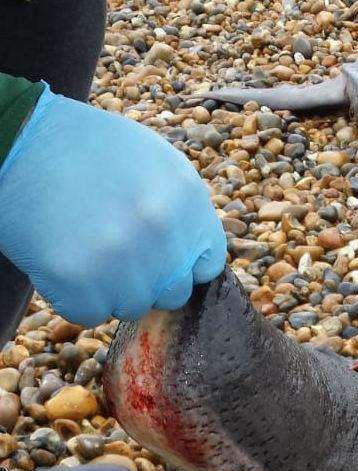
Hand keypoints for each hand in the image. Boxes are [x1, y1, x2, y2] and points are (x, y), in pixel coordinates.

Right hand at [0, 84, 226, 325]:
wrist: (15, 137)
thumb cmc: (84, 149)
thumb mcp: (154, 163)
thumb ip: (183, 212)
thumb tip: (197, 260)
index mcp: (188, 198)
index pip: (207, 265)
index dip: (181, 265)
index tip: (158, 256)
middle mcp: (163, 229)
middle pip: (173, 294)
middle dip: (146, 280)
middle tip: (112, 250)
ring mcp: (122, 257)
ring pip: (132, 307)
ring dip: (108, 289)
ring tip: (83, 247)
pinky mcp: (78, 279)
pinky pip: (90, 314)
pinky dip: (72, 297)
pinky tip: (61, 259)